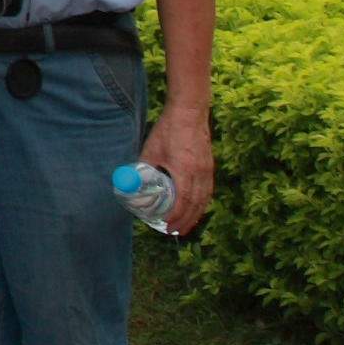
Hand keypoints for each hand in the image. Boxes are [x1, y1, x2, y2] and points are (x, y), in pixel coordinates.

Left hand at [142, 107, 212, 235]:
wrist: (190, 112)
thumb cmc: (168, 129)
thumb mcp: (151, 149)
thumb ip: (144, 166)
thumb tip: (133, 182)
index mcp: (185, 169)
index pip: (182, 200)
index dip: (176, 215)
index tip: (167, 225)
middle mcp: (200, 172)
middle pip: (195, 204)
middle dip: (186, 220)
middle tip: (175, 232)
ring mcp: (207, 169)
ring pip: (204, 199)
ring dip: (196, 215)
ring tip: (186, 226)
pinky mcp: (210, 166)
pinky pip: (208, 190)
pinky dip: (202, 203)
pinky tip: (196, 208)